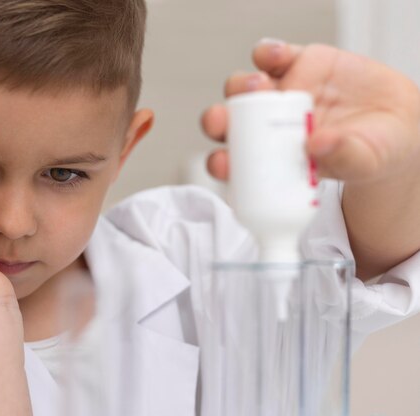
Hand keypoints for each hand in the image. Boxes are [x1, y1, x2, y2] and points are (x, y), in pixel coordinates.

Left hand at [202, 40, 419, 182]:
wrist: (396, 122)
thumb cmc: (368, 152)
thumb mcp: (363, 162)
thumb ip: (343, 158)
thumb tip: (318, 145)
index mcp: (273, 158)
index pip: (236, 162)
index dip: (221, 163)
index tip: (221, 164)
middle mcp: (267, 126)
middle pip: (228, 121)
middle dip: (217, 120)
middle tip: (221, 120)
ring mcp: (281, 93)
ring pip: (245, 86)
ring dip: (242, 85)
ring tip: (260, 86)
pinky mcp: (299, 64)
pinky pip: (272, 55)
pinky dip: (268, 53)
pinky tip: (276, 56)